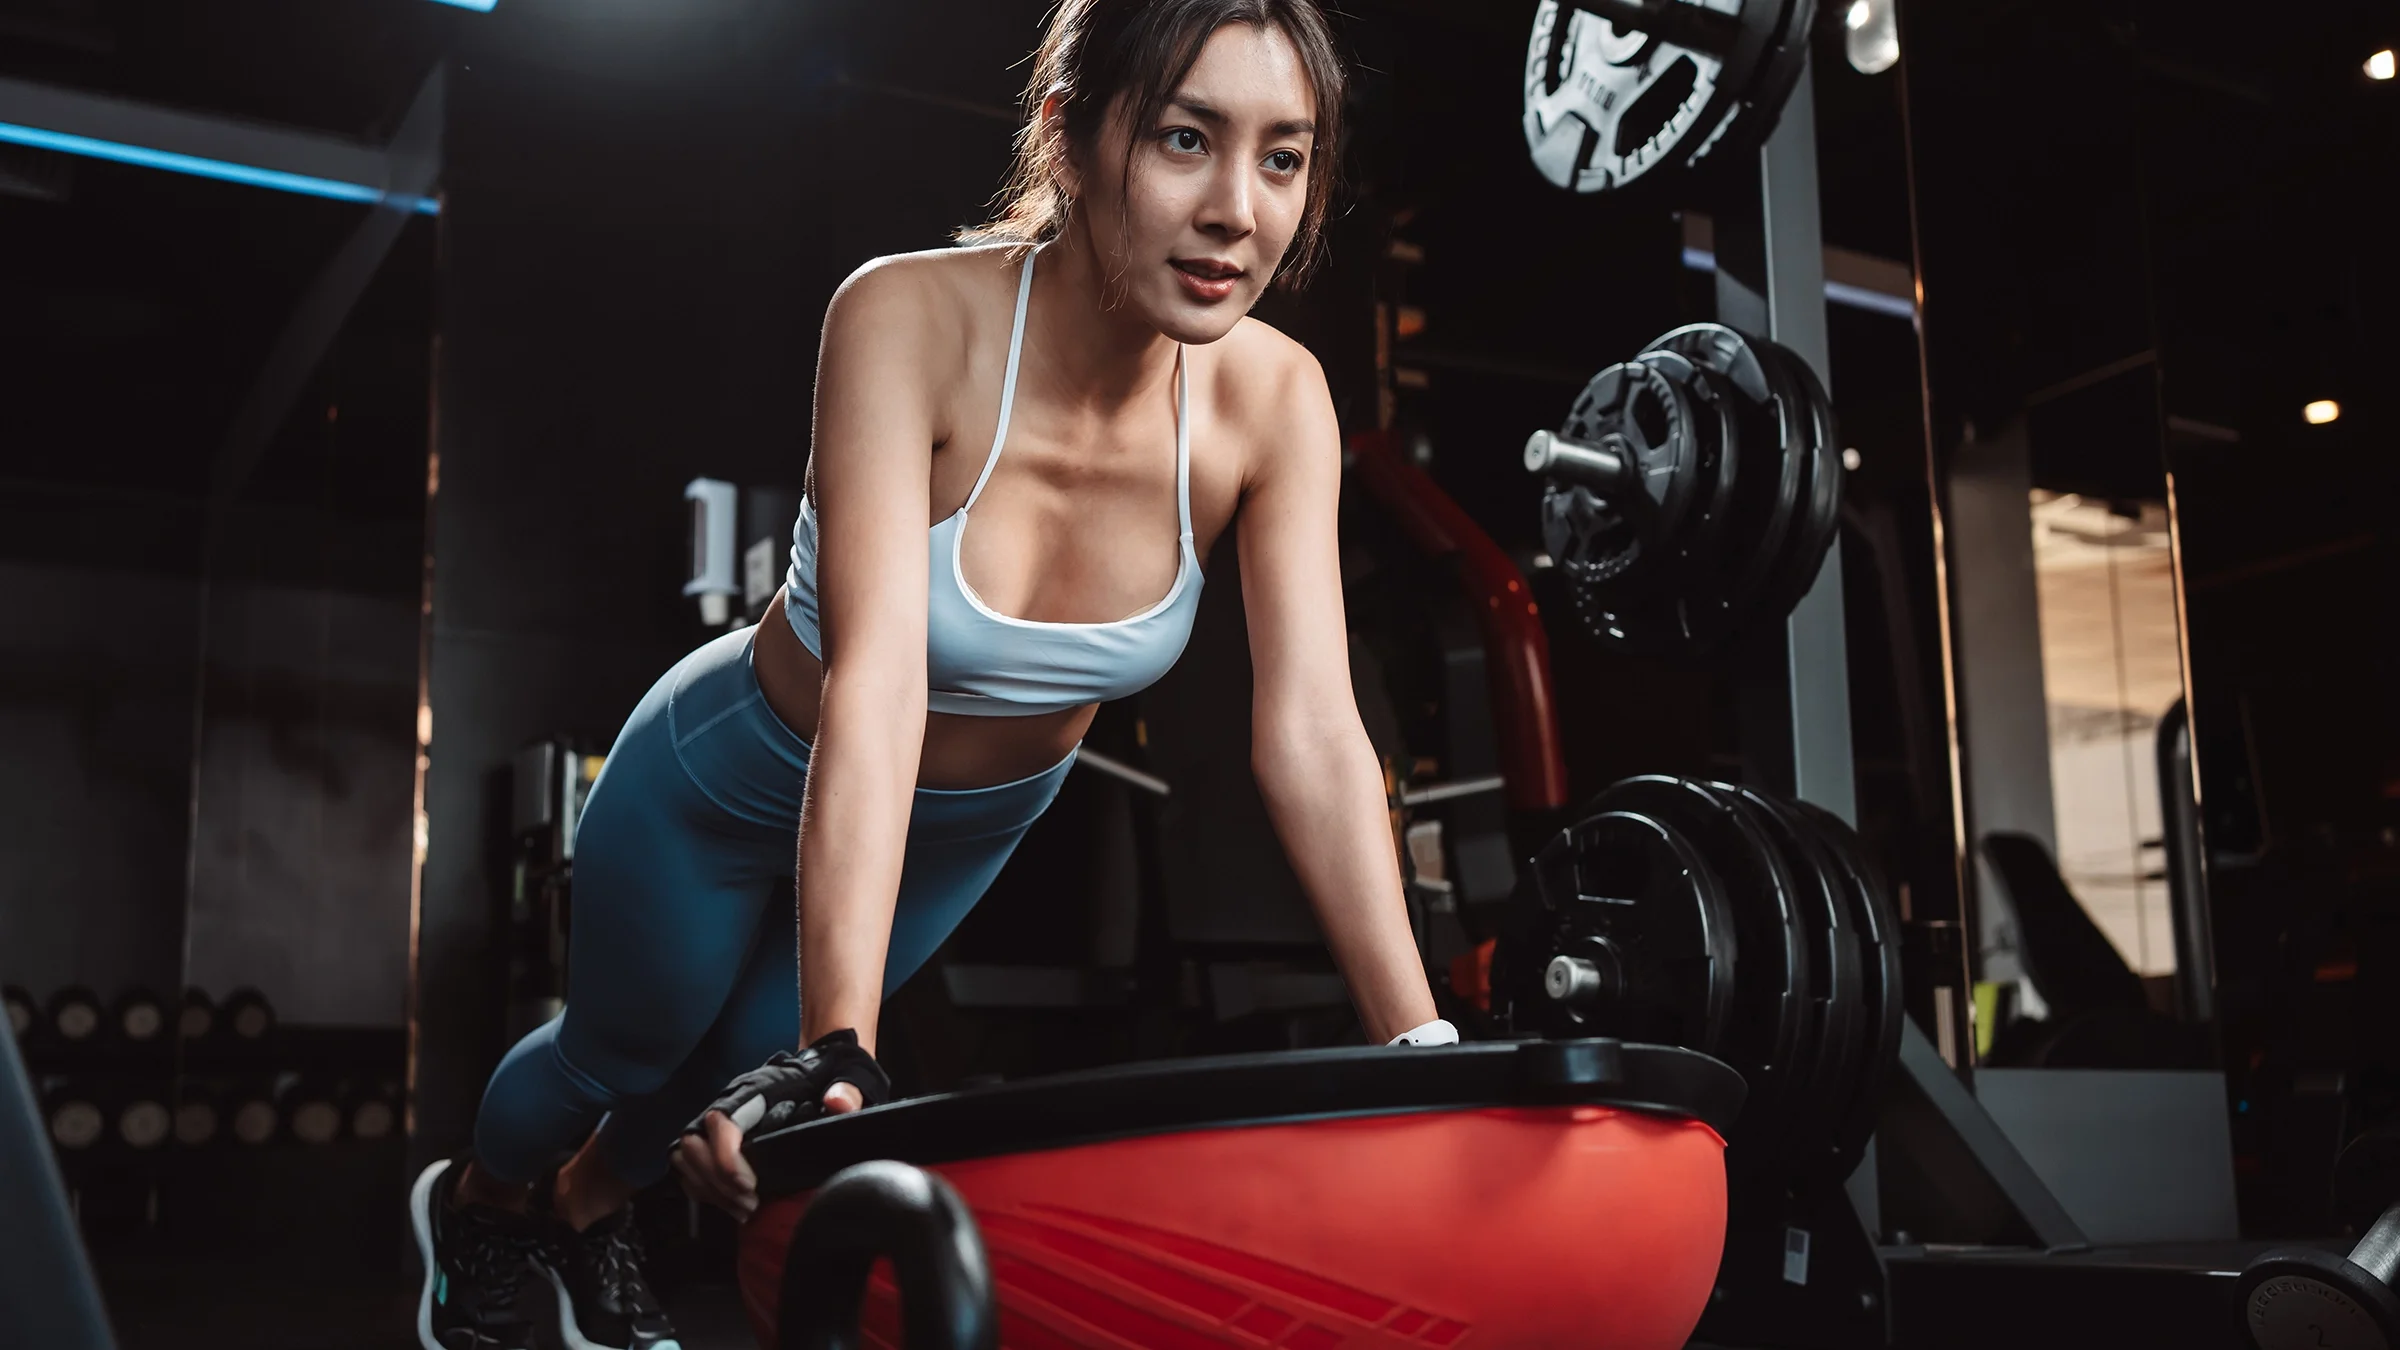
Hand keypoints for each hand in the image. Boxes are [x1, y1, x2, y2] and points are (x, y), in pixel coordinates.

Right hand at [672, 1030, 889, 1219]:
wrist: (819, 1067)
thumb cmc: (830, 1076)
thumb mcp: (849, 1078)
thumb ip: (847, 1091)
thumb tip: (838, 1102)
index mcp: (756, 1089)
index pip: (721, 1120)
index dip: (725, 1156)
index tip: (751, 1185)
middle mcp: (728, 1102)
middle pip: (693, 1143)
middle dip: (717, 1181)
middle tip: (751, 1204)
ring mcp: (717, 1120)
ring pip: (686, 1156)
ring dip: (709, 1189)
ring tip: (744, 1209)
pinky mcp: (714, 1137)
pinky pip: (690, 1166)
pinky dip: (705, 1189)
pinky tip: (734, 1205)